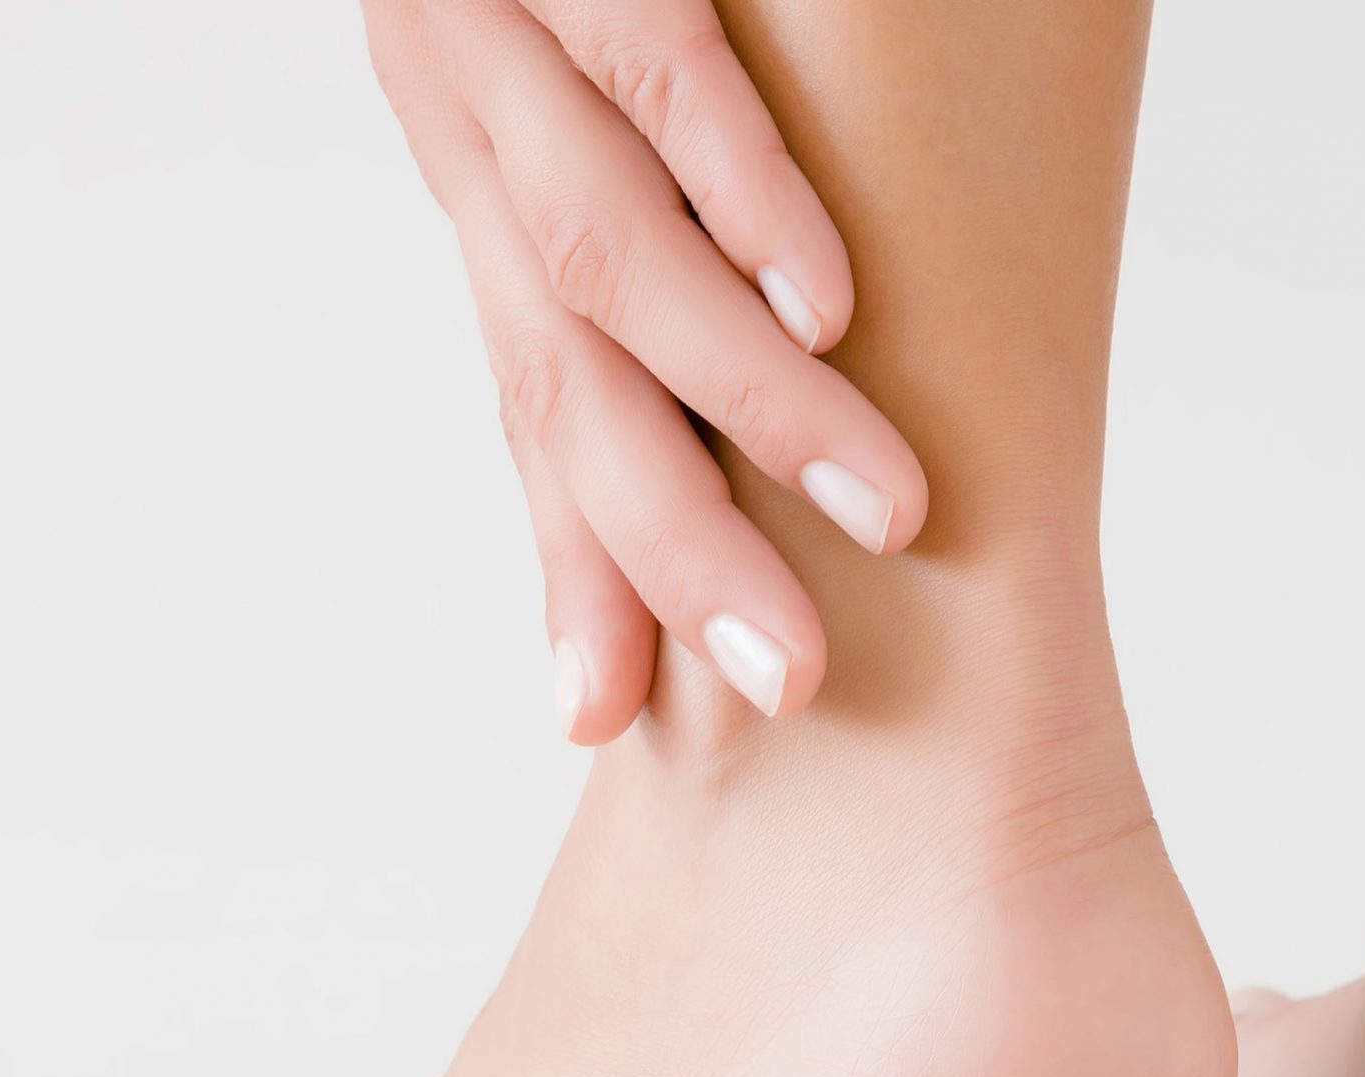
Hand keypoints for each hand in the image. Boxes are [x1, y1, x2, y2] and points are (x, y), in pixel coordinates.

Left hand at [363, 0, 929, 735]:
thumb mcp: (570, 117)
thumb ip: (660, 255)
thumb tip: (773, 386)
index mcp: (490, 206)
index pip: (532, 416)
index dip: (567, 568)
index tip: (602, 720)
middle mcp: (477, 146)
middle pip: (569, 384)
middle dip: (672, 550)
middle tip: (787, 681)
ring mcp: (509, 45)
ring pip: (618, 257)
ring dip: (755, 403)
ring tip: (886, 515)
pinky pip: (659, 77)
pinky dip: (746, 196)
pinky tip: (833, 300)